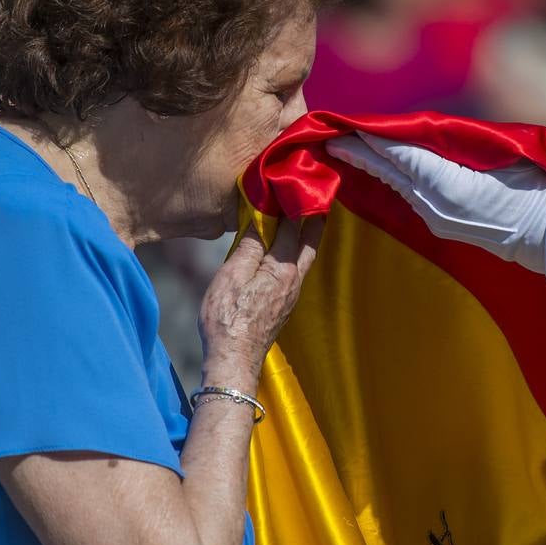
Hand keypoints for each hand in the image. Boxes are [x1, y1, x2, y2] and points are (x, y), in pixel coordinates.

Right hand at [198, 217, 322, 389]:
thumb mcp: (232, 275)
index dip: (292, 205)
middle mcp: (294, 281)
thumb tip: (262, 219)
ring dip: (306, 239)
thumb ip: (250, 246)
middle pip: (309, 245)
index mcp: (282, 269)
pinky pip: (295, 272)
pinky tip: (286, 254)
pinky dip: (295, 255)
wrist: (233, 359)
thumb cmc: (227, 317)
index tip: (292, 185)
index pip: (291, 228)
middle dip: (314, 221)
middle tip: (318, 201)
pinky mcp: (283, 307)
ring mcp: (291, 297)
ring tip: (305, 222)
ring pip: (304, 260)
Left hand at [325, 133, 545, 294]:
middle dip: (358, 153)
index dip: (369, 140)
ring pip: (395, 184)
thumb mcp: (502, 159)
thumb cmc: (538, 191)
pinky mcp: (443, 225)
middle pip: (388, 171)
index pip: (399, 155)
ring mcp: (437, 218)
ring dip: (369, 166)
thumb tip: (431, 139)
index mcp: (448, 184)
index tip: (342, 127)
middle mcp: (434, 203)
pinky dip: (389, 179)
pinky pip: (408, 196)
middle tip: (326, 137)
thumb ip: (462, 148)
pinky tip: (376, 172)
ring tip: (342, 150)